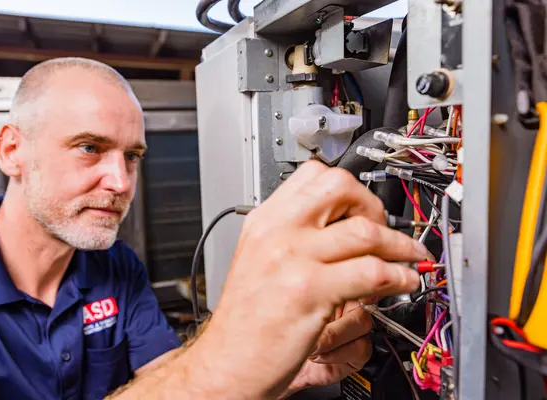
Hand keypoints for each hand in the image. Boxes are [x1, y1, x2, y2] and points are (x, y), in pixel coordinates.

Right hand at [191, 160, 425, 398]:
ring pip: (364, 231)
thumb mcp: (261, 259)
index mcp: (264, 221)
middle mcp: (277, 232)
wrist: (228, 361)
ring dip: (399, 244)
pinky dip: (398, 276)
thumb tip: (342, 225)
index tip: (363, 206)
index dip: (348, 186)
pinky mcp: (311, 291)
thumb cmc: (246, 319)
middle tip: (384, 225)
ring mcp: (293, 258)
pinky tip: (401, 282)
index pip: (313, 174)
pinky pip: (371, 272)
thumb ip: (295, 236)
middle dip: (374, 205)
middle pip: (339, 188)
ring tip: (409, 258)